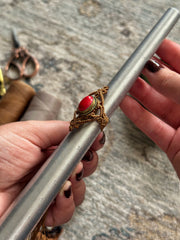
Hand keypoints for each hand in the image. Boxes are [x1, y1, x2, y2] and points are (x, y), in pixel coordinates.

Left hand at [0, 120, 104, 225]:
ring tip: (66, 177)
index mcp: (47, 149)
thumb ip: (58, 129)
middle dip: (87, 163)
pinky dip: (66, 203)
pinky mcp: (45, 211)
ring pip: (78, 189)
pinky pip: (67, 210)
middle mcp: (50, 169)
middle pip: (82, 166)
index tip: (97, 138)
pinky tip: (58, 194)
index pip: (76, 145)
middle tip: (82, 159)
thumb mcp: (27, 132)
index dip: (89, 142)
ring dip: (76, 183)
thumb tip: (83, 125)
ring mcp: (48, 190)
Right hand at [120, 39, 179, 177]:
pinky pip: (152, 126)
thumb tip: (156, 69)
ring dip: (139, 94)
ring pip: (159, 106)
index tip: (157, 44)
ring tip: (125, 82)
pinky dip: (137, 115)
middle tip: (135, 65)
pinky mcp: (173, 145)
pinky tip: (125, 104)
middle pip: (171, 86)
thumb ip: (179, 87)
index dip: (173, 54)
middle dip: (152, 74)